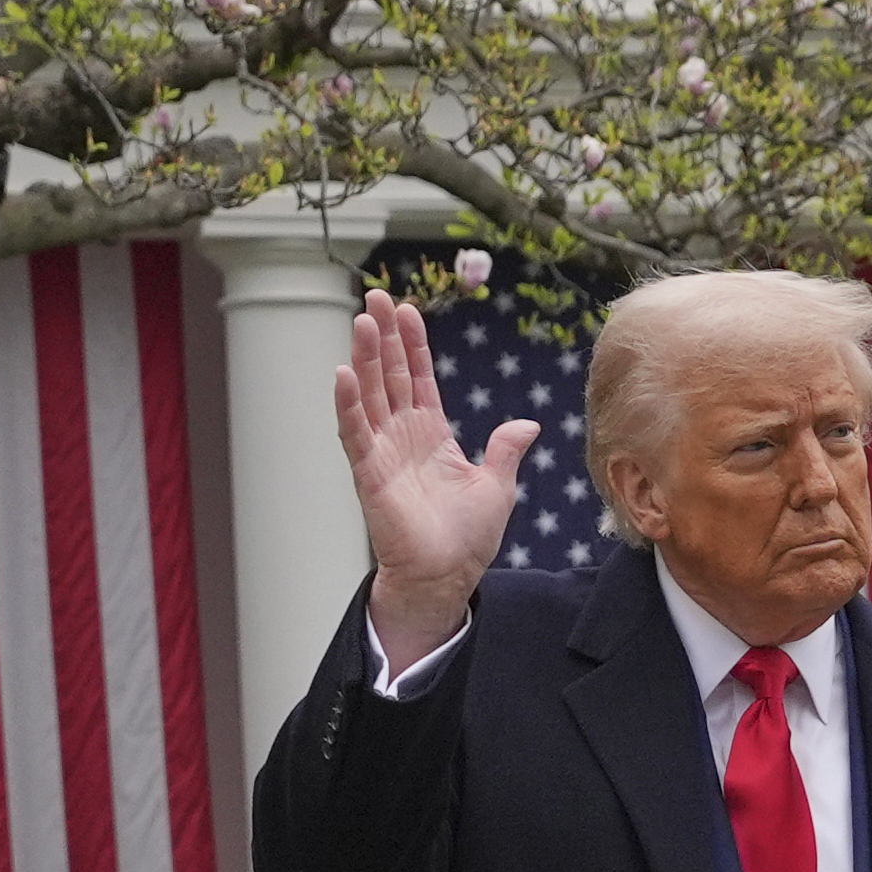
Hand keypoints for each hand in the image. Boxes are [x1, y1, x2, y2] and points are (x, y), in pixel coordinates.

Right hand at [334, 289, 539, 671]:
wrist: (448, 575)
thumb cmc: (467, 537)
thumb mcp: (496, 486)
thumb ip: (504, 450)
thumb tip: (528, 424)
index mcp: (432, 434)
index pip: (419, 379)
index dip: (413, 345)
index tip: (409, 310)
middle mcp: (403, 436)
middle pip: (389, 375)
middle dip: (384, 336)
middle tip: (375, 295)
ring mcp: (383, 452)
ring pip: (370, 394)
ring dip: (365, 358)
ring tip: (363, 320)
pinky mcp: (369, 473)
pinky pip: (355, 432)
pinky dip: (348, 403)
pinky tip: (343, 372)